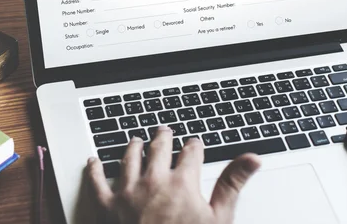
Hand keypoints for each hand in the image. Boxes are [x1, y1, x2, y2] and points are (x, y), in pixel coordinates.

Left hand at [86, 126, 260, 223]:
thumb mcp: (218, 219)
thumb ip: (232, 184)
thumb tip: (252, 158)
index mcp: (182, 182)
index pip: (191, 153)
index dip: (194, 146)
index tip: (195, 144)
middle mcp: (153, 180)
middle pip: (158, 148)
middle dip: (163, 138)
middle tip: (164, 131)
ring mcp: (127, 192)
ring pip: (129, 158)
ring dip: (133, 146)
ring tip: (136, 140)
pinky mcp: (107, 206)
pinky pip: (97, 181)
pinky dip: (95, 169)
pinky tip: (94, 161)